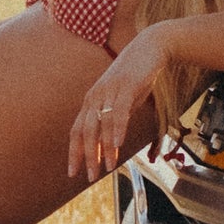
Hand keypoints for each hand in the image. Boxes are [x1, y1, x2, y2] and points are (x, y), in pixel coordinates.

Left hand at [67, 30, 165, 180]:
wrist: (150, 47)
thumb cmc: (136, 75)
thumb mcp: (121, 99)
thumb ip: (114, 119)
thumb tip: (111, 143)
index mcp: (92, 101)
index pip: (77, 131)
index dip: (74, 152)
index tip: (73, 172)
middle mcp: (96, 97)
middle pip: (86, 131)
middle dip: (87, 156)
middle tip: (91, 176)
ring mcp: (109, 91)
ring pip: (101, 125)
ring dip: (104, 148)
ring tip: (108, 167)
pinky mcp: (126, 87)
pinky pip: (119, 112)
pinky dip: (117, 130)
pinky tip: (117, 145)